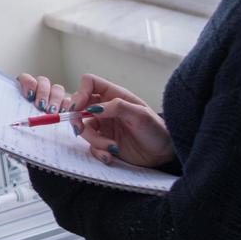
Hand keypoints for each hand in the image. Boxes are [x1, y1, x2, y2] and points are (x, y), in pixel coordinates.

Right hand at [17, 72, 175, 168]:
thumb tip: (92, 107)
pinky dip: (98, 152)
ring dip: (93, 139)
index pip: (89, 83)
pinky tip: (111, 156)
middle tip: (80, 129)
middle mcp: (106, 109)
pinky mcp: (103, 142)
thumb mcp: (140, 115)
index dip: (80, 93)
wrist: (164, 154)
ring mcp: (104, 125)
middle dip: (76, 119)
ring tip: (111, 147)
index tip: (78, 108)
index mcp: (114, 95)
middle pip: (78, 106)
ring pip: (83, 128)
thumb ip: (117, 107)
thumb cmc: (156, 130)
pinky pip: (91, 146)